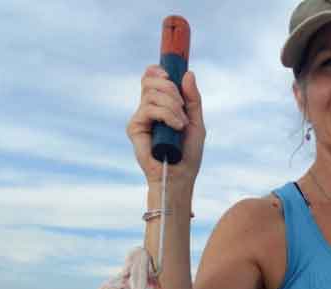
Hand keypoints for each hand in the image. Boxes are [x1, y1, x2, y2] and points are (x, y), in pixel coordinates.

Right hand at [126, 65, 205, 189]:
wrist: (181, 174)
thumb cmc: (188, 152)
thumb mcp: (196, 121)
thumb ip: (192, 99)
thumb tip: (188, 73)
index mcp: (161, 104)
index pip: (152, 78)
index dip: (158, 71)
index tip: (171, 76)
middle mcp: (148, 108)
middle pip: (150, 80)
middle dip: (170, 89)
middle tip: (182, 106)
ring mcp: (140, 117)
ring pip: (151, 94)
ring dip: (172, 106)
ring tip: (181, 124)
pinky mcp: (135, 127)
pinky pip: (149, 109)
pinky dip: (166, 115)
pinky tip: (176, 127)